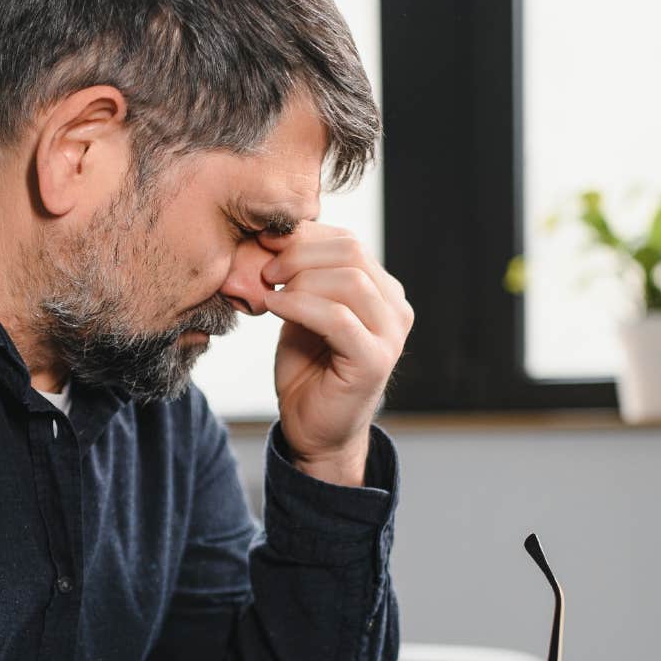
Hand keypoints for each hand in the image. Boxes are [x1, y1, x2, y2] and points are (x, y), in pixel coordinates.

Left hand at [257, 224, 412, 485]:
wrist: (313, 429)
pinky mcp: (375, 360)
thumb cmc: (307, 368)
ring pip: (349, 280)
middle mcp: (395, 307)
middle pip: (352, 251)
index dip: (304, 235)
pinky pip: (338, 318)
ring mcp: (391, 334)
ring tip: (268, 290)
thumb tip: (275, 231)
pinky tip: (273, 306)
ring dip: (299, 279)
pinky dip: (299, 305)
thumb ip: (300, 273)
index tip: (265, 242)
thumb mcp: (301, 308)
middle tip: (265, 268)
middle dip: (300, 253)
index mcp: (382, 289)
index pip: (348, 240)